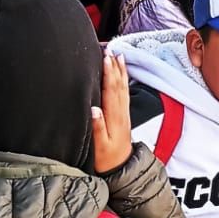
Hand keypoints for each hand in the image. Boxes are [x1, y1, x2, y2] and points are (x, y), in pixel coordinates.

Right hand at [91, 51, 132, 173]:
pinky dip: (123, 80)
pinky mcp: (123, 115)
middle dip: (115, 66)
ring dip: (120, 70)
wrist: (121, 168)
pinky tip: (121, 72)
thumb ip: (97, 128)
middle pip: (119, 85)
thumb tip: (94, 109)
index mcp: (114, 117)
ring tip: (118, 55)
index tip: (106, 58)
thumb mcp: (99, 146)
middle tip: (111, 49)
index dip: (109, 73)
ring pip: (123, 87)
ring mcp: (124, 113)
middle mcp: (121, 112)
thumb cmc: (106, 158)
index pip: (111, 91)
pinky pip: (124, 93)